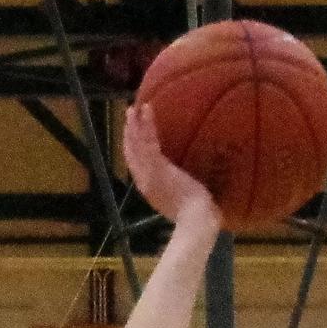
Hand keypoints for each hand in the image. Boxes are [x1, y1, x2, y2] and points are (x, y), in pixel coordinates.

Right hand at [123, 104, 219, 226]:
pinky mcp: (157, 166)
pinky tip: (147, 109)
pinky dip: (145, 123)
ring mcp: (149, 173)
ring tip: (134, 108)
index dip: (132, 149)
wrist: (197, 219)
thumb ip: (176, 190)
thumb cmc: (197, 215)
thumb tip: (183, 182)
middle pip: (130, 153)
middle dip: (129, 133)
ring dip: (134, 124)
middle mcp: (143, 180)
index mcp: (149, 189)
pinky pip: (147, 140)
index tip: (133, 136)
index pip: (135, 165)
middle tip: (130, 115)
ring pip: (136, 143)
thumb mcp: (181, 202)